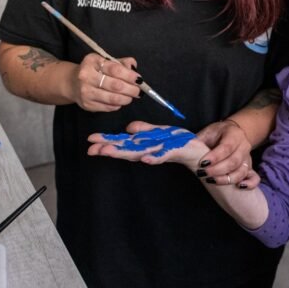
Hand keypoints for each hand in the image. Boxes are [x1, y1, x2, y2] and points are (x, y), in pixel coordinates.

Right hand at [71, 54, 141, 111]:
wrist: (73, 83)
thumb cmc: (95, 70)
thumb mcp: (106, 61)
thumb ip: (121, 63)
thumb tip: (134, 67)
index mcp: (92, 62)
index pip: (115, 69)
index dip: (129, 75)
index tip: (139, 79)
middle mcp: (86, 76)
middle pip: (115, 85)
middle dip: (131, 89)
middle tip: (138, 91)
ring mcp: (85, 92)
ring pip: (113, 99)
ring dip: (126, 99)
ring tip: (130, 97)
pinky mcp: (87, 105)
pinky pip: (108, 107)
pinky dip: (117, 105)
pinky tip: (119, 101)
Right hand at [88, 121, 207, 166]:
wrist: (198, 152)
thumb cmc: (178, 142)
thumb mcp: (159, 133)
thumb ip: (144, 130)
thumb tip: (127, 129)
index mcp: (144, 144)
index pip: (122, 142)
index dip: (106, 141)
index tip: (90, 140)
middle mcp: (149, 150)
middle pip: (125, 150)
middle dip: (108, 149)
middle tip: (91, 150)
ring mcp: (159, 152)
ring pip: (138, 153)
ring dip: (123, 153)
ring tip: (108, 152)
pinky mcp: (173, 153)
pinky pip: (162, 156)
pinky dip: (153, 158)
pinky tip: (144, 159)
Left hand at [195, 120, 257, 188]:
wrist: (232, 133)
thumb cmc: (216, 134)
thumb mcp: (207, 132)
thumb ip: (198, 141)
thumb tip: (184, 150)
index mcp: (233, 134)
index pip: (226, 147)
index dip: (215, 157)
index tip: (202, 164)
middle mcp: (244, 145)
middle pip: (234, 161)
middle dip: (217, 170)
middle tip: (203, 174)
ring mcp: (248, 157)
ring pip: (241, 171)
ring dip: (226, 179)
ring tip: (211, 181)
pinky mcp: (250, 168)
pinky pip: (255, 178)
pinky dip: (249, 184)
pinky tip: (239, 187)